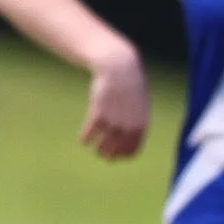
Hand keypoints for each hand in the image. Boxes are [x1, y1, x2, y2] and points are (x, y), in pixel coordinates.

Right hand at [81, 43, 148, 160]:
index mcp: (140, 125)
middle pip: (115, 152)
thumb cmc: (129, 86)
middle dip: (108, 155)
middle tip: (102, 154)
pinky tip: (83, 138)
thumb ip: (136, 122)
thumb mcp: (139, 104)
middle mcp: (127, 127)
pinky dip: (84, 138)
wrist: (119, 68)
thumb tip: (129, 138)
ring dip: (97, 149)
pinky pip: (88, 134)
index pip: (131, 151)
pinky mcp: (98, 115)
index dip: (122, 155)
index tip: (115, 155)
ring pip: (101, 147)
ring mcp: (112, 122)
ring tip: (94, 148)